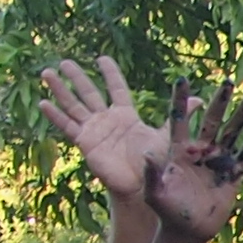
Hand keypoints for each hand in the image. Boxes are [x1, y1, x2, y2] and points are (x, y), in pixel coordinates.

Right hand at [38, 55, 169, 205]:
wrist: (142, 184)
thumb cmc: (155, 162)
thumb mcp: (166, 135)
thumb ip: (178, 115)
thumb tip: (199, 99)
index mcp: (126, 115)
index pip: (116, 89)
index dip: (110, 74)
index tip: (101, 58)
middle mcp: (107, 119)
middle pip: (89, 93)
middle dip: (77, 77)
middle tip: (65, 61)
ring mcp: (94, 130)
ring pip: (73, 105)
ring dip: (60, 89)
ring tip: (46, 73)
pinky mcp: (85, 142)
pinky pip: (68, 126)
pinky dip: (55, 116)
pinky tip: (43, 103)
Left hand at [140, 85, 242, 242]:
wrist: (187, 231)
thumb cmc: (166, 212)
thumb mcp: (155, 193)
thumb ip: (153, 173)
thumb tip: (147, 154)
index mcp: (178, 150)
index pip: (179, 119)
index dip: (181, 100)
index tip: (182, 79)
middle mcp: (198, 151)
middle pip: (210, 121)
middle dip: (219, 101)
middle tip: (227, 81)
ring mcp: (216, 162)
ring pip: (230, 134)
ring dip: (239, 117)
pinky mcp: (231, 175)